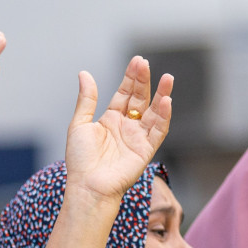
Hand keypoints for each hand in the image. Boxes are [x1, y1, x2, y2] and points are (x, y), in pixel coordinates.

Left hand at [63, 58, 174, 200]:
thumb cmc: (80, 160)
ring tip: (168, 78)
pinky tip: (167, 101)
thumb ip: (86, 99)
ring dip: (161, 95)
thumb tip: (84, 73)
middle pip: (140, 99)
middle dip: (144, 81)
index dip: (131, 78)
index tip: (137, 61)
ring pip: (154, 112)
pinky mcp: (146, 150)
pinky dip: (164, 117)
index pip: (125, 94)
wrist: (88, 186)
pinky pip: (159, 131)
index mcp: (110, 120)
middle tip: (146, 64)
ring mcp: (138, 138)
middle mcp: (126, 127)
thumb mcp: (79, 124)